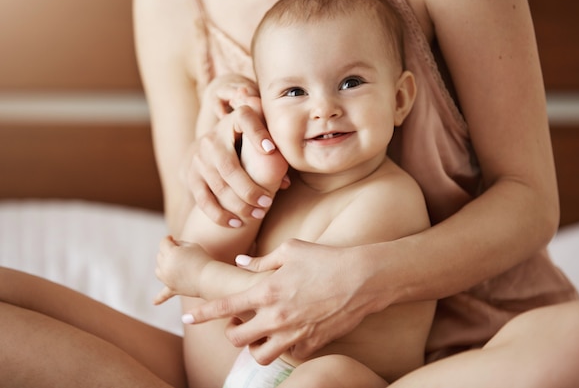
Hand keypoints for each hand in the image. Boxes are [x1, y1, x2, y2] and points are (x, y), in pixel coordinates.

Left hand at [154, 236, 210, 304]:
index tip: (172, 238)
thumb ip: (179, 244)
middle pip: (160, 255)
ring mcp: (167, 279)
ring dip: (163, 266)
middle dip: (167, 251)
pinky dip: (159, 298)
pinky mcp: (172, 289)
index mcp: (170, 253)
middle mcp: (165, 266)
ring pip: (158, 270)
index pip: (163, 243)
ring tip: (175, 265)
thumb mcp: (192, 245)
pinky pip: (163, 294)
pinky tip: (154, 302)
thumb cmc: (202, 259)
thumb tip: (172, 246)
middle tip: (181, 252)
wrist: (209, 278)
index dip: (167, 239)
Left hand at [182, 240, 385, 364]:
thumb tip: (241, 264)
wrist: (363, 279)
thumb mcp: (291, 250)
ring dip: (256, 346)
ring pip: (260, 355)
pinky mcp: (312, 345)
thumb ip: (262, 261)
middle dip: (232, 331)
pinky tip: (291, 334)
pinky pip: (290, 356)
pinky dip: (286, 349)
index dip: (201, 313)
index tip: (186, 317)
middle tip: (240, 320)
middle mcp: (276, 317)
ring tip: (262, 332)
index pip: (224, 306)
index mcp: (267, 291)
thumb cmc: (326, 259)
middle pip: (237, 338)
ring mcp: (294, 334)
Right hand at [184, 90, 288, 226]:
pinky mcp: (190, 177)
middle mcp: (212, 138)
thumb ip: (274, 155)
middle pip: (229, 166)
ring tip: (258, 214)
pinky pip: (204, 200)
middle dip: (249, 189)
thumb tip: (285, 182)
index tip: (271, 150)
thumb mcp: (257, 139)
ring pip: (218, 186)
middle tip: (267, 203)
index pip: (244, 119)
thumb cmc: (244, 145)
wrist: (206, 149)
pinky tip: (237, 224)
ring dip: (239, 204)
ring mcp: (199, 158)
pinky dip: (220, 215)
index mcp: (234, 122)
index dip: (257, 133)